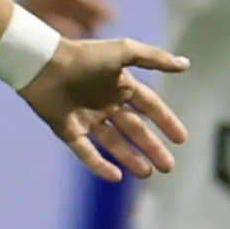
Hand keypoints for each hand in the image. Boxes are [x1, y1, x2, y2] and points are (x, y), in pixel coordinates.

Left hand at [22, 36, 192, 179]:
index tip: (181, 139)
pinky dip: (100, 165)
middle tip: (168, 167)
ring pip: (114, 143)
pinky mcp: (68, 131)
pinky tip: (116, 177)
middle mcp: (106, 103)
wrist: (43, 65)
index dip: (165, 121)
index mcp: (120, 85)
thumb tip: (186, 64)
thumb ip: (154, 58)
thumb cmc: (84, 56)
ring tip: (148, 173)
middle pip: (135, 130)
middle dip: (152, 147)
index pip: (149, 106)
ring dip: (131, 158)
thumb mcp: (124, 51)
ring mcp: (87, 118)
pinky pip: (87, 152)